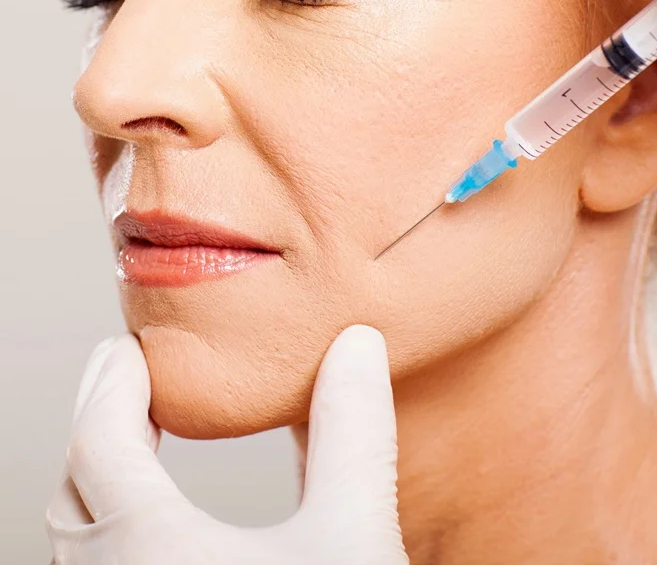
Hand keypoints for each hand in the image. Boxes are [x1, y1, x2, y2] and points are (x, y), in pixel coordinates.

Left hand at [46, 327, 407, 564]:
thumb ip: (353, 433)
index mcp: (153, 551)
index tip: (135, 348)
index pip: (101, 443)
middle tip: (124, 378)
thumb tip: (356, 343)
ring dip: (95, 485)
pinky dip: (107, 537)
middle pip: (71, 495)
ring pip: (75, 548)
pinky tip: (153, 536)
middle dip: (94, 425)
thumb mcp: (352, 535)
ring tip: (135, 444)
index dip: (113, 386)